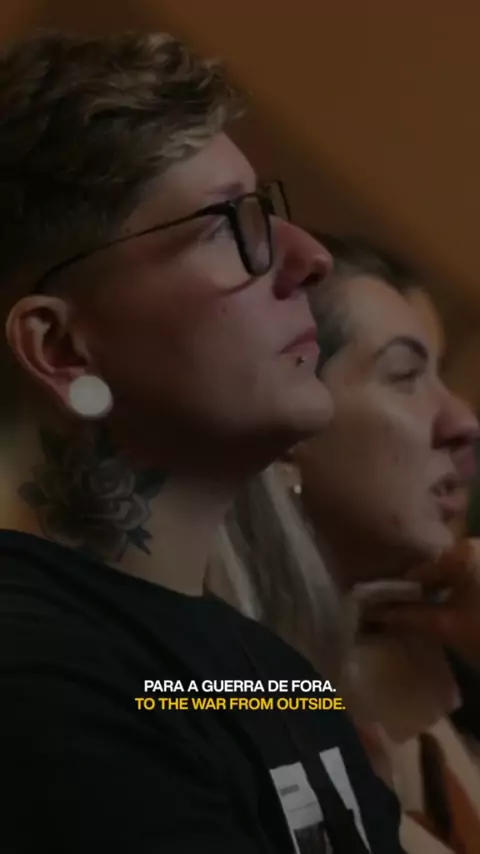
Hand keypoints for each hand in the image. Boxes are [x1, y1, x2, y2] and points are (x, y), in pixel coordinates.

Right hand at [368, 540, 479, 666]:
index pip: (419, 568)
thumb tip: (378, 613)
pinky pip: (474, 576)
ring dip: (443, 589)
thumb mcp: (449, 627)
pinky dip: (462, 590)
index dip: (400, 590)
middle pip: (439, 566)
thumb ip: (411, 616)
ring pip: (458, 571)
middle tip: (405, 612)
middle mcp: (478, 545)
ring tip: (428, 613)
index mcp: (463, 551)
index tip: (385, 607)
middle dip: (423, 589)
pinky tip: (456, 610)